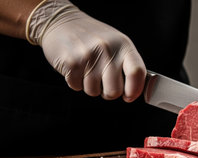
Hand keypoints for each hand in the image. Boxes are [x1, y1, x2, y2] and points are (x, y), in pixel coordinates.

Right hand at [26, 0, 144, 101]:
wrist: (60, 22)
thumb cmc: (92, 36)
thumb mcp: (116, 43)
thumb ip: (127, 64)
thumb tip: (136, 90)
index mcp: (123, 45)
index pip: (136, 73)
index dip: (134, 90)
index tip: (129, 96)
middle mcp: (107, 50)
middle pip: (114, 90)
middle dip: (108, 93)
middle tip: (104, 84)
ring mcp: (89, 56)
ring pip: (94, 92)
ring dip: (90, 87)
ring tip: (87, 70)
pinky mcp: (71, 62)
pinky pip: (77, 87)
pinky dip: (76, 83)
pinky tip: (76, 69)